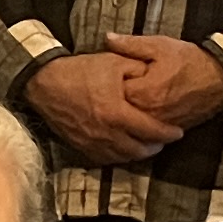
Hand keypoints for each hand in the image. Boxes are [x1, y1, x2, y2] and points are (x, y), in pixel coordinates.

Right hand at [28, 52, 184, 166]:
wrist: (44, 82)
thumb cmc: (79, 70)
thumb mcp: (113, 62)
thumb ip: (138, 69)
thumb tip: (155, 78)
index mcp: (117, 114)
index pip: (151, 131)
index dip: (168, 134)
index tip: (178, 132)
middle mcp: (106, 133)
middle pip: (139, 150)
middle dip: (156, 147)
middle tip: (164, 140)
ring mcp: (92, 143)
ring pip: (123, 157)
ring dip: (138, 153)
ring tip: (147, 145)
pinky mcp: (80, 146)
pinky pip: (105, 159)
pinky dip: (119, 156)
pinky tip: (124, 148)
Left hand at [106, 33, 222, 130]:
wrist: (221, 79)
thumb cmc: (190, 60)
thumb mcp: (159, 45)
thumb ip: (130, 44)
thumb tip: (107, 39)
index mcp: (144, 92)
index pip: (113, 93)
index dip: (107, 85)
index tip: (105, 80)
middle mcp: (150, 113)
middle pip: (120, 112)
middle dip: (114, 102)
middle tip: (109, 93)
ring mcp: (160, 124)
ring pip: (133, 124)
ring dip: (127, 115)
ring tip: (123, 103)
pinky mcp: (169, 129)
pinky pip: (148, 131)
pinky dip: (141, 123)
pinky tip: (139, 113)